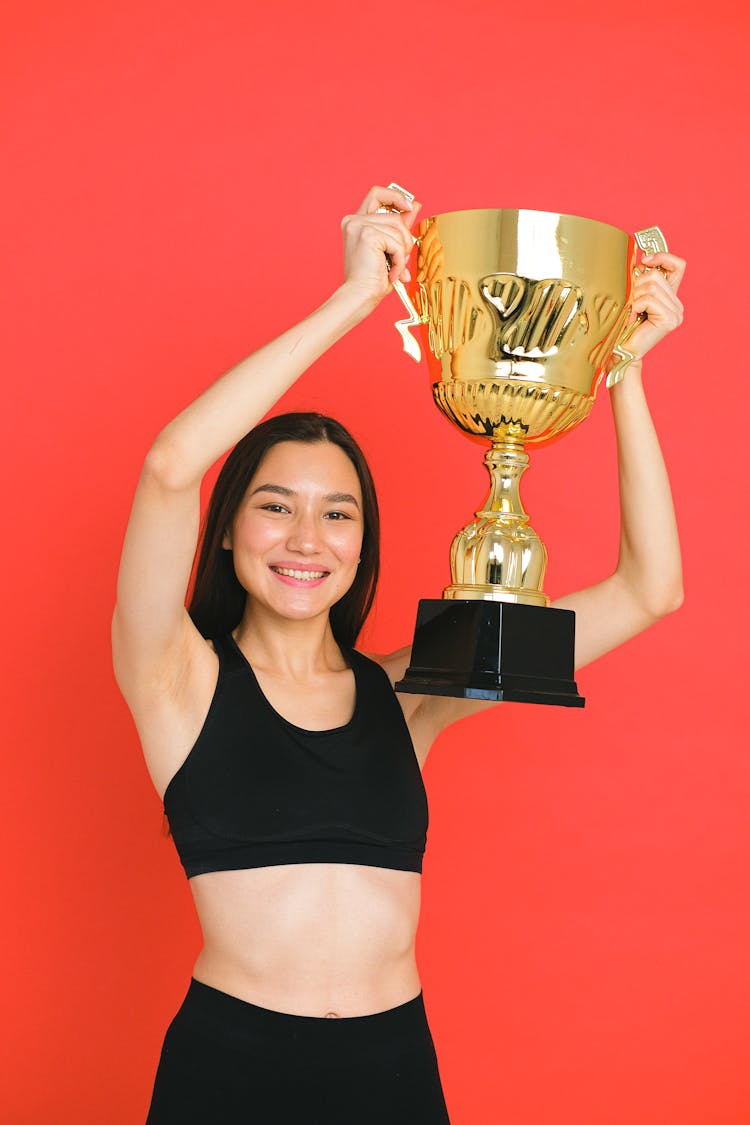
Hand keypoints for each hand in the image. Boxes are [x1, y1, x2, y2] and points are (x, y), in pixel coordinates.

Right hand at [340, 185, 420, 307]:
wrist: (360, 297)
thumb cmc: (371, 280)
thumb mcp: (389, 248)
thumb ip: (399, 227)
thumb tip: (414, 205)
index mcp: (355, 223)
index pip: (377, 194)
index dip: (396, 196)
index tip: (409, 207)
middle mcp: (353, 221)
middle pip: (395, 216)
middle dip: (405, 238)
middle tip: (399, 258)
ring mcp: (359, 226)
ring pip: (399, 229)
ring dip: (402, 252)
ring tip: (393, 268)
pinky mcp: (367, 235)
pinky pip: (397, 243)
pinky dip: (399, 260)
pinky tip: (391, 272)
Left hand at [626, 252, 685, 359]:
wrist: (621, 352)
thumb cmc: (623, 326)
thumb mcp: (633, 297)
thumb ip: (641, 280)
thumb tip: (640, 260)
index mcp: (670, 296)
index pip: (678, 265)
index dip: (662, 256)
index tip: (644, 259)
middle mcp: (677, 304)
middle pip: (657, 274)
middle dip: (637, 285)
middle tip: (631, 302)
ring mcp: (676, 313)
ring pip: (652, 286)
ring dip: (635, 297)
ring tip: (632, 312)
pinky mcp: (669, 320)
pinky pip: (648, 300)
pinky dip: (635, 307)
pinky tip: (633, 319)